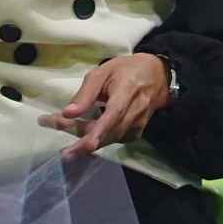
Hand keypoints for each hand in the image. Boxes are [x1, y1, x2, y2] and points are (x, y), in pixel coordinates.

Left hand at [40, 53, 171, 155]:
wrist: (156, 75)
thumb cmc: (124, 70)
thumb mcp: (101, 73)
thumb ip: (85, 93)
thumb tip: (67, 113)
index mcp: (127, 89)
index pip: (114, 113)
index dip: (100, 130)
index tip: (85, 145)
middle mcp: (137, 108)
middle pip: (111, 131)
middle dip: (87, 142)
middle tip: (66, 153)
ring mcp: (140, 122)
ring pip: (113, 138)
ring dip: (91, 144)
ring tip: (71, 151)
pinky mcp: (139, 130)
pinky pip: (117, 139)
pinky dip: (101, 142)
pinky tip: (87, 142)